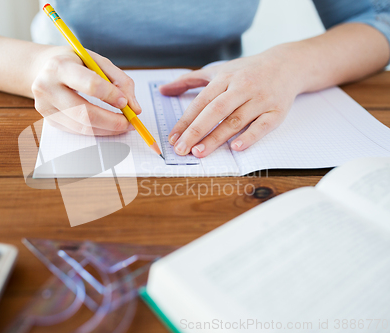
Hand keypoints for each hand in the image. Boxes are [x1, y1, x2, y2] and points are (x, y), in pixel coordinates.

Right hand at [31, 47, 141, 135]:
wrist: (42, 68)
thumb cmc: (74, 63)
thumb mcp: (98, 61)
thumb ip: (120, 81)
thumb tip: (135, 108)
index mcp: (59, 66)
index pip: (90, 85)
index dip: (111, 96)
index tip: (126, 103)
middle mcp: (46, 87)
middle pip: (85, 113)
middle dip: (112, 121)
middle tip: (130, 123)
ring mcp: (45, 106)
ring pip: (82, 127)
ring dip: (107, 129)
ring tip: (122, 125)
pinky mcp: (48, 120)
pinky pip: (77, 131)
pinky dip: (97, 130)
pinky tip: (107, 125)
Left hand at [160, 49, 302, 156]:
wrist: (288, 64)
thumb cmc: (247, 71)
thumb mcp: (218, 71)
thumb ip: (189, 81)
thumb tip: (162, 89)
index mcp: (225, 78)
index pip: (201, 102)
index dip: (185, 120)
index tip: (173, 137)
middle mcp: (242, 87)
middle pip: (216, 111)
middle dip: (196, 131)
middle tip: (181, 149)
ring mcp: (260, 99)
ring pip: (236, 120)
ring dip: (217, 137)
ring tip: (200, 152)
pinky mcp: (277, 111)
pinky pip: (263, 125)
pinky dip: (250, 136)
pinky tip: (236, 147)